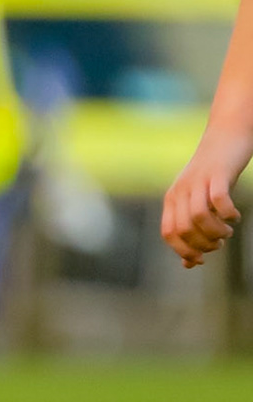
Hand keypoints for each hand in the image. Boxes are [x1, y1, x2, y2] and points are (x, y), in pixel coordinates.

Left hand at [162, 128, 250, 266]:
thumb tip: (189, 265)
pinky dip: (228, 214)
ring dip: (216, 232)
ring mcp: (197, 182)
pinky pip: (218, 201)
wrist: (226, 137)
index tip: (202, 258)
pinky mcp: (217, 174)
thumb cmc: (214, 176)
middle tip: (219, 242)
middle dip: (203, 245)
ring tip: (227, 232)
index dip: (184, 251)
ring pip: (199, 218)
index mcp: (172, 199)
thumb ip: (191, 230)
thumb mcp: (199, 202)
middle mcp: (180, 191)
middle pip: (184, 230)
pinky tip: (234, 216)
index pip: (168, 234)